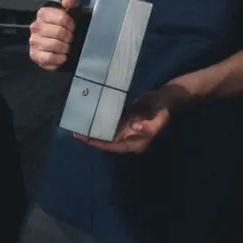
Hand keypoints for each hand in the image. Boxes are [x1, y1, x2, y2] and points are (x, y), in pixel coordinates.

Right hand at [29, 0, 79, 70]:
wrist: (61, 43)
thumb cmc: (66, 27)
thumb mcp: (72, 11)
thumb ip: (71, 1)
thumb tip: (67, 0)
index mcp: (43, 13)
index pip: (62, 18)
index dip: (71, 24)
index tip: (72, 28)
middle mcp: (35, 26)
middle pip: (59, 32)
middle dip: (69, 37)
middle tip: (70, 38)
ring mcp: (33, 41)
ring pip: (55, 45)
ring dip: (65, 48)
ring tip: (66, 47)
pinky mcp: (34, 55)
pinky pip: (49, 58)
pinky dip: (59, 58)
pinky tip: (61, 55)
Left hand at [73, 84, 187, 153]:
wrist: (166, 97)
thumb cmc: (163, 107)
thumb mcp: (158, 115)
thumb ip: (147, 123)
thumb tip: (133, 128)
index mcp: (138, 142)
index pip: (115, 146)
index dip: (100, 143)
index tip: (86, 139)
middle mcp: (131, 139)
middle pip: (108, 142)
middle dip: (93, 138)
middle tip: (76, 132)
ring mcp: (128, 130)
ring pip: (108, 134)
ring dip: (95, 130)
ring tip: (79, 126)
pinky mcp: (126, 122)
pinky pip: (111, 124)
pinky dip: (101, 122)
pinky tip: (90, 117)